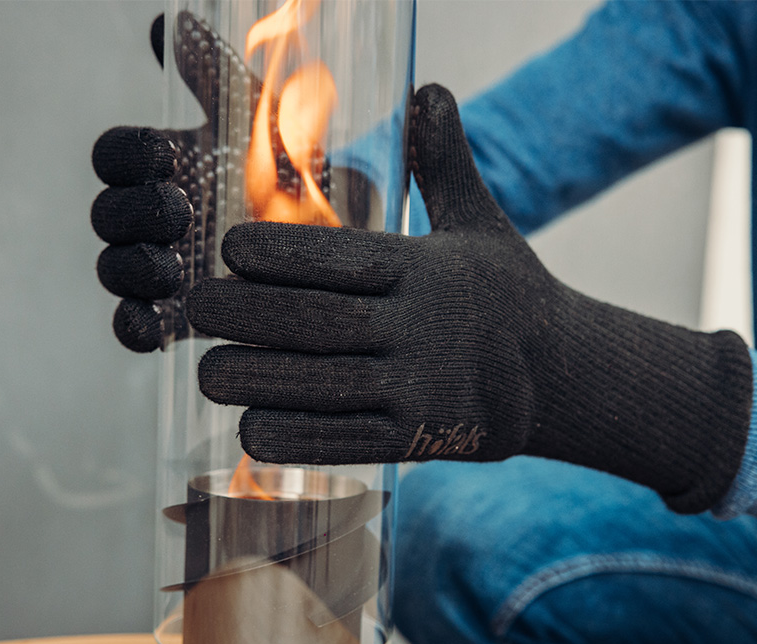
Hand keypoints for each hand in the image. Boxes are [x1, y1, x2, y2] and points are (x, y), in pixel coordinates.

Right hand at [89, 14, 373, 351]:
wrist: (340, 231)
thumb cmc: (293, 165)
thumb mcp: (262, 115)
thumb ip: (216, 72)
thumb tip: (172, 22)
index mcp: (163, 164)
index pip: (115, 155)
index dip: (127, 156)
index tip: (165, 156)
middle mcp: (152, 216)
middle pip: (107, 214)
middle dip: (133, 213)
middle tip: (179, 211)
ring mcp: (162, 268)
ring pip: (115, 270)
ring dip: (132, 268)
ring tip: (173, 268)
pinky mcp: (180, 316)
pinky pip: (137, 327)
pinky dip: (134, 327)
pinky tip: (152, 326)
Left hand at [187, 84, 753, 513]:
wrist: (562, 378)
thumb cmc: (506, 294)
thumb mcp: (482, 222)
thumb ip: (445, 162)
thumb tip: (429, 88)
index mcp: (431, 271)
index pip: (342, 257)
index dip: (278, 253)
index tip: (227, 248)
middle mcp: (426, 329)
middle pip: (318, 322)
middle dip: (246, 318)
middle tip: (194, 310)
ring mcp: (425, 390)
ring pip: (323, 386)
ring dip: (257, 382)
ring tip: (207, 374)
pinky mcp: (423, 439)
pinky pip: (347, 441)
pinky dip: (295, 439)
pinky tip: (250, 429)